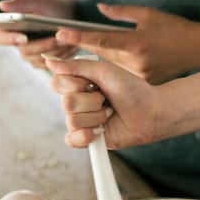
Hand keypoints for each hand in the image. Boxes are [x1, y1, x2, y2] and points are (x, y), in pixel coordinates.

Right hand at [0, 0, 78, 68]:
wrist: (66, 15)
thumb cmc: (49, 6)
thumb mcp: (38, 1)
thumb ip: (21, 3)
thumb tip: (2, 5)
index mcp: (8, 29)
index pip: (1, 38)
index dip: (10, 39)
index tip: (24, 38)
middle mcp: (17, 45)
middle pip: (25, 52)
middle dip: (42, 46)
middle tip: (56, 39)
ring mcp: (30, 56)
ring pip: (40, 60)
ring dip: (55, 51)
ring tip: (68, 41)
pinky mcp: (44, 63)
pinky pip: (52, 64)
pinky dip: (62, 55)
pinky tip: (72, 46)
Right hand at [44, 56, 159, 148]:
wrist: (151, 112)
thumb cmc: (132, 89)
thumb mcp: (104, 70)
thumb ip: (76, 65)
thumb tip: (48, 60)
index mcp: (78, 83)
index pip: (57, 83)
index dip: (76, 84)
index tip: (95, 83)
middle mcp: (77, 102)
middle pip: (65, 104)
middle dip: (91, 101)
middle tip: (107, 99)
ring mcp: (82, 120)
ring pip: (72, 121)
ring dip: (96, 117)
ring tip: (110, 113)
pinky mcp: (88, 138)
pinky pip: (72, 140)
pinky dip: (87, 136)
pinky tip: (101, 130)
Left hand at [55, 3, 199, 83]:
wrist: (198, 50)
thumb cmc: (175, 28)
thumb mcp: (149, 14)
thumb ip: (121, 12)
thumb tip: (100, 8)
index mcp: (136, 44)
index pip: (101, 41)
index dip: (79, 37)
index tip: (61, 33)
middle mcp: (136, 63)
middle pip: (102, 55)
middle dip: (89, 45)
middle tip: (71, 35)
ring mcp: (140, 76)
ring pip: (111, 65)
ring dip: (104, 55)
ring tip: (106, 45)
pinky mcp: (144, 83)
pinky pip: (122, 73)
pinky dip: (118, 64)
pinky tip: (123, 58)